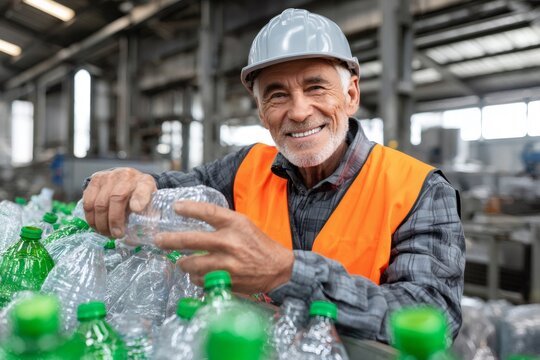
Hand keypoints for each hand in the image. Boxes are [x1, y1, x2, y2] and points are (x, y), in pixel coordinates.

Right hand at [82, 167, 156, 236]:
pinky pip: (88, 202)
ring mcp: (109, 176)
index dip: (139, 199)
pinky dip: (91, 218)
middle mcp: (127, 176)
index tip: (137, 210)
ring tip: (106, 233)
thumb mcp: (150, 204)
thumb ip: (147, 218)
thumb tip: (136, 238)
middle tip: (117, 235)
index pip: (143, 189)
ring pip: (100, 203)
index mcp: (144, 182)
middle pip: (116, 199)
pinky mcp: (95, 180)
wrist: (127, 180)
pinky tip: (97, 225)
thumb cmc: (139, 196)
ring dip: (102, 223)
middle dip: (115, 221)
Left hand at [155, 200, 293, 293]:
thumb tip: (194, 220)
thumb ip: (222, 223)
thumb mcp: (244, 225)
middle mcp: (230, 242)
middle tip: (159, 240)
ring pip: (192, 264)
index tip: (175, 207)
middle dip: (170, 240)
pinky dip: (196, 278)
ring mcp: (227, 263)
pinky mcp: (226, 281)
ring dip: (183, 263)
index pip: (208, 212)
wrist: (279, 268)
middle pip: (191, 240)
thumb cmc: (259, 245)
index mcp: (235, 224)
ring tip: (182, 262)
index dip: (189, 208)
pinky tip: (199, 275)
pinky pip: (201, 281)